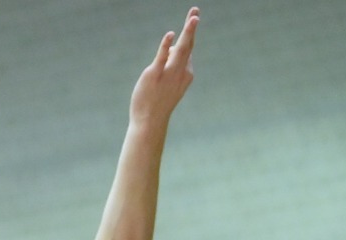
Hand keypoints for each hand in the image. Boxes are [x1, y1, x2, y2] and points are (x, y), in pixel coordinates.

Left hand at [128, 8, 198, 127]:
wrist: (150, 121)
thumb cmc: (158, 103)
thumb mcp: (170, 83)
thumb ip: (172, 65)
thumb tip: (171, 48)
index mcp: (186, 74)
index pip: (186, 52)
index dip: (182, 42)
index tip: (184, 29)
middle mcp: (180, 71)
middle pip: (188, 45)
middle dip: (191, 27)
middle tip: (195, 11)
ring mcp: (168, 72)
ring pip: (181, 48)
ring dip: (188, 32)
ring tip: (194, 17)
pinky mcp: (155, 74)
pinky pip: (162, 57)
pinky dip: (166, 45)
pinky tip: (170, 34)